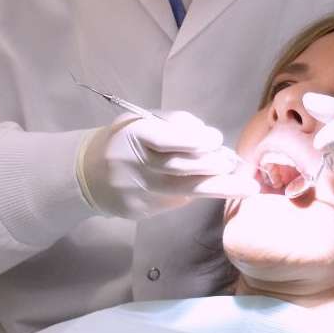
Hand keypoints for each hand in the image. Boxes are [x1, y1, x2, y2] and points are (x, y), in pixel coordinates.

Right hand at [77, 112, 256, 219]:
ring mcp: (138, 192)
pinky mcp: (142, 211)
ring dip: (219, 187)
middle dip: (212, 164)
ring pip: (186, 191)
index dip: (195, 139)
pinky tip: (209, 187)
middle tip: (231, 161)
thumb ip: (172, 124)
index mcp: (132, 136)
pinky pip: (175, 202)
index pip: (166, 139)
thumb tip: (207, 137)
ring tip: (246, 186)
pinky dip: (195, 193)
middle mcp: (134, 166)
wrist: (87, 176)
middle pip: (180, 167)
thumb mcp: (139, 121)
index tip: (215, 137)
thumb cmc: (123, 141)